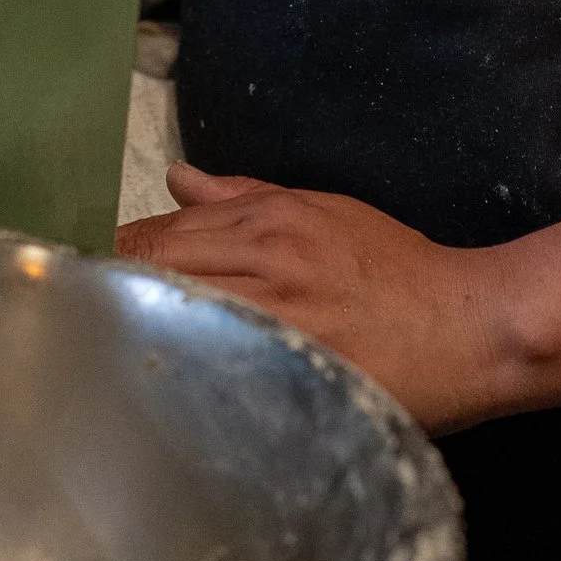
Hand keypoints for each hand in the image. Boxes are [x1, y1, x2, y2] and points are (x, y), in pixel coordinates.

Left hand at [117, 165, 482, 428]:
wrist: (466, 324)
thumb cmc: (395, 269)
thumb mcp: (322, 212)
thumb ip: (243, 199)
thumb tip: (179, 178)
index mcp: (269, 219)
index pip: (158, 234)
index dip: (119, 259)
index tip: (99, 283)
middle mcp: (266, 260)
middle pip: (156, 269)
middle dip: (116, 293)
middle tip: (94, 323)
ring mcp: (277, 316)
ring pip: (178, 311)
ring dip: (140, 328)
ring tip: (117, 353)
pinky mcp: (293, 366)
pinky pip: (217, 361)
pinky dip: (183, 366)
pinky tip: (164, 382)